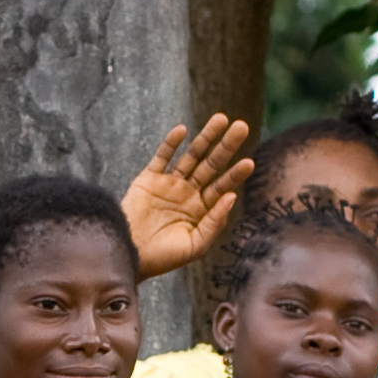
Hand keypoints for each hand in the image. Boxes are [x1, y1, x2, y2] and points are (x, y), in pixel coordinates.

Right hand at [117, 114, 254, 275]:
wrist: (128, 256)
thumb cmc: (162, 258)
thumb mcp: (195, 246)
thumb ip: (214, 223)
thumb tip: (232, 196)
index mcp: (201, 209)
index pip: (223, 186)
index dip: (235, 174)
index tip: (249, 162)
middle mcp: (188, 193)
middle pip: (212, 164)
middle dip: (226, 146)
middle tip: (242, 127)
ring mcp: (168, 184)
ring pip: (191, 155)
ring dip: (206, 137)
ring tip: (221, 119)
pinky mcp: (148, 179)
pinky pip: (162, 157)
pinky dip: (171, 143)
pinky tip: (183, 130)